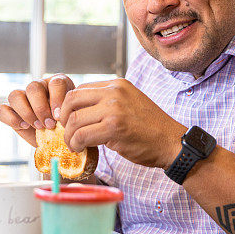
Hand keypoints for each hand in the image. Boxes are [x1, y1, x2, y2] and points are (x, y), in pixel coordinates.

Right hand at [0, 74, 74, 146]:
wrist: (58, 140)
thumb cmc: (68, 127)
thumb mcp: (74, 118)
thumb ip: (71, 114)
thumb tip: (67, 117)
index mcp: (58, 84)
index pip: (56, 83)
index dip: (57, 98)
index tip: (59, 116)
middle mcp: (39, 87)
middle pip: (33, 87)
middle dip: (40, 108)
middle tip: (49, 125)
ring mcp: (22, 97)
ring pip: (15, 95)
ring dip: (26, 112)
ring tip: (38, 127)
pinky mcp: (10, 111)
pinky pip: (2, 109)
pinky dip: (11, 118)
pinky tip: (23, 126)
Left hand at [59, 78, 186, 169]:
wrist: (171, 142)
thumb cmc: (150, 128)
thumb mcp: (129, 104)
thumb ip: (107, 102)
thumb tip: (79, 111)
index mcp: (117, 84)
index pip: (79, 89)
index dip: (69, 107)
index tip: (69, 121)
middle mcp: (114, 92)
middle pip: (71, 100)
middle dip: (63, 118)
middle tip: (68, 132)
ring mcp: (114, 109)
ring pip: (73, 120)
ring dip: (69, 136)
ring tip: (74, 145)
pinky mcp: (114, 127)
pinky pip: (82, 135)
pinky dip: (76, 144)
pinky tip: (80, 149)